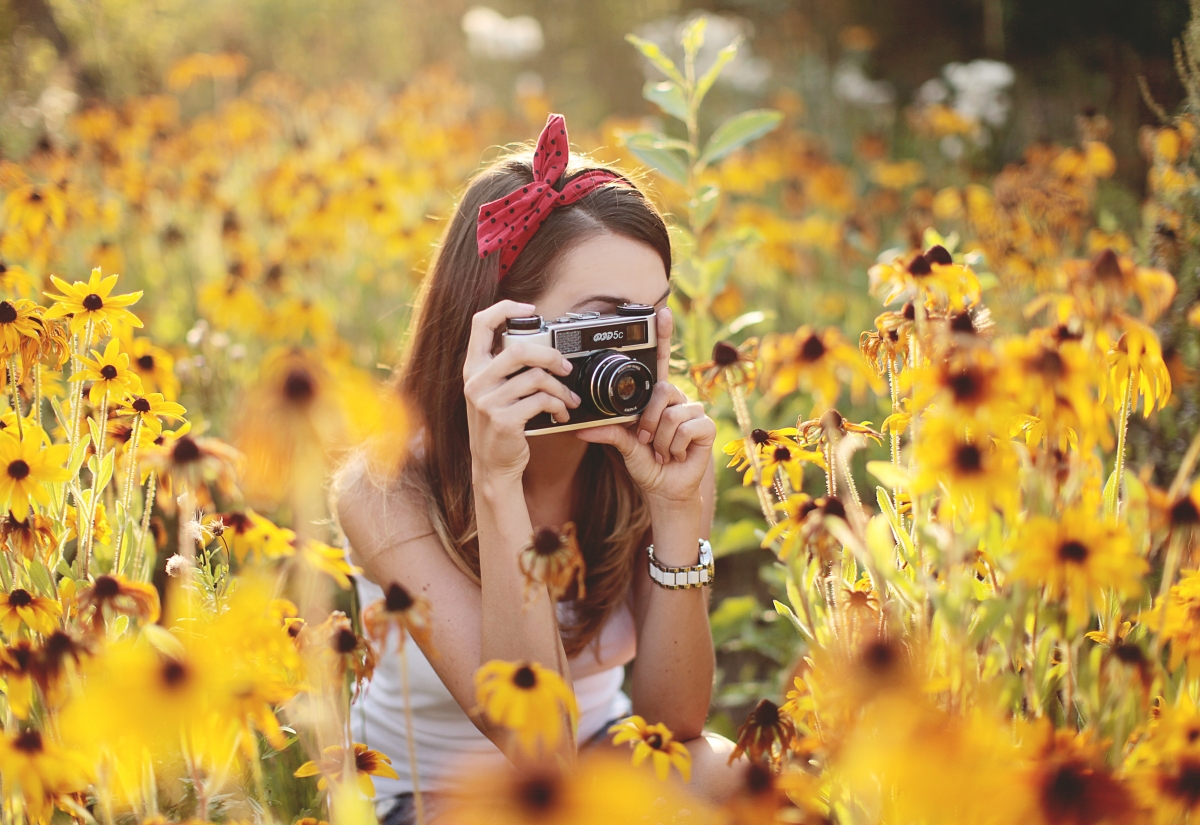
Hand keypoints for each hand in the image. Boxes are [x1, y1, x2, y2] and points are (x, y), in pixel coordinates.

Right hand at [463, 300, 581, 480]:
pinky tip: (561, 414)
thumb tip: (539, 344)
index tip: (530, 309)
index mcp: (473, 368)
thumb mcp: (491, 392)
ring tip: (568, 399)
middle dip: (550, 355)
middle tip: (565, 367)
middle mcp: (476, 381)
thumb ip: (504, 368)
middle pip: (518, 349)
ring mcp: (487, 401)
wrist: (492, 465)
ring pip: (536, 378)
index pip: (480, 323)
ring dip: (561, 389)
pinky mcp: (503, 420)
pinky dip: (558, 406)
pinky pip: (540, 401)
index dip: (505, 308)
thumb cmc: (498, 425)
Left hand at [575, 307, 714, 505]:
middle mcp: (676, 399)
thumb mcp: (622, 445)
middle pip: (662, 391)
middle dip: (647, 422)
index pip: (660, 361)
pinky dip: (674, 446)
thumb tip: (580, 429)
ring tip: (662, 450)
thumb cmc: (646, 463)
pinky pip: (685, 428)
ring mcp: (694, 411)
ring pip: (670, 414)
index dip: (663, 336)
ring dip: (659, 439)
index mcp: (657, 397)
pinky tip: (676, 454)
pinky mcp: (706, 426)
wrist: (663, 489)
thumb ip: (607, 432)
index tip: (661, 312)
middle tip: (645, 440)